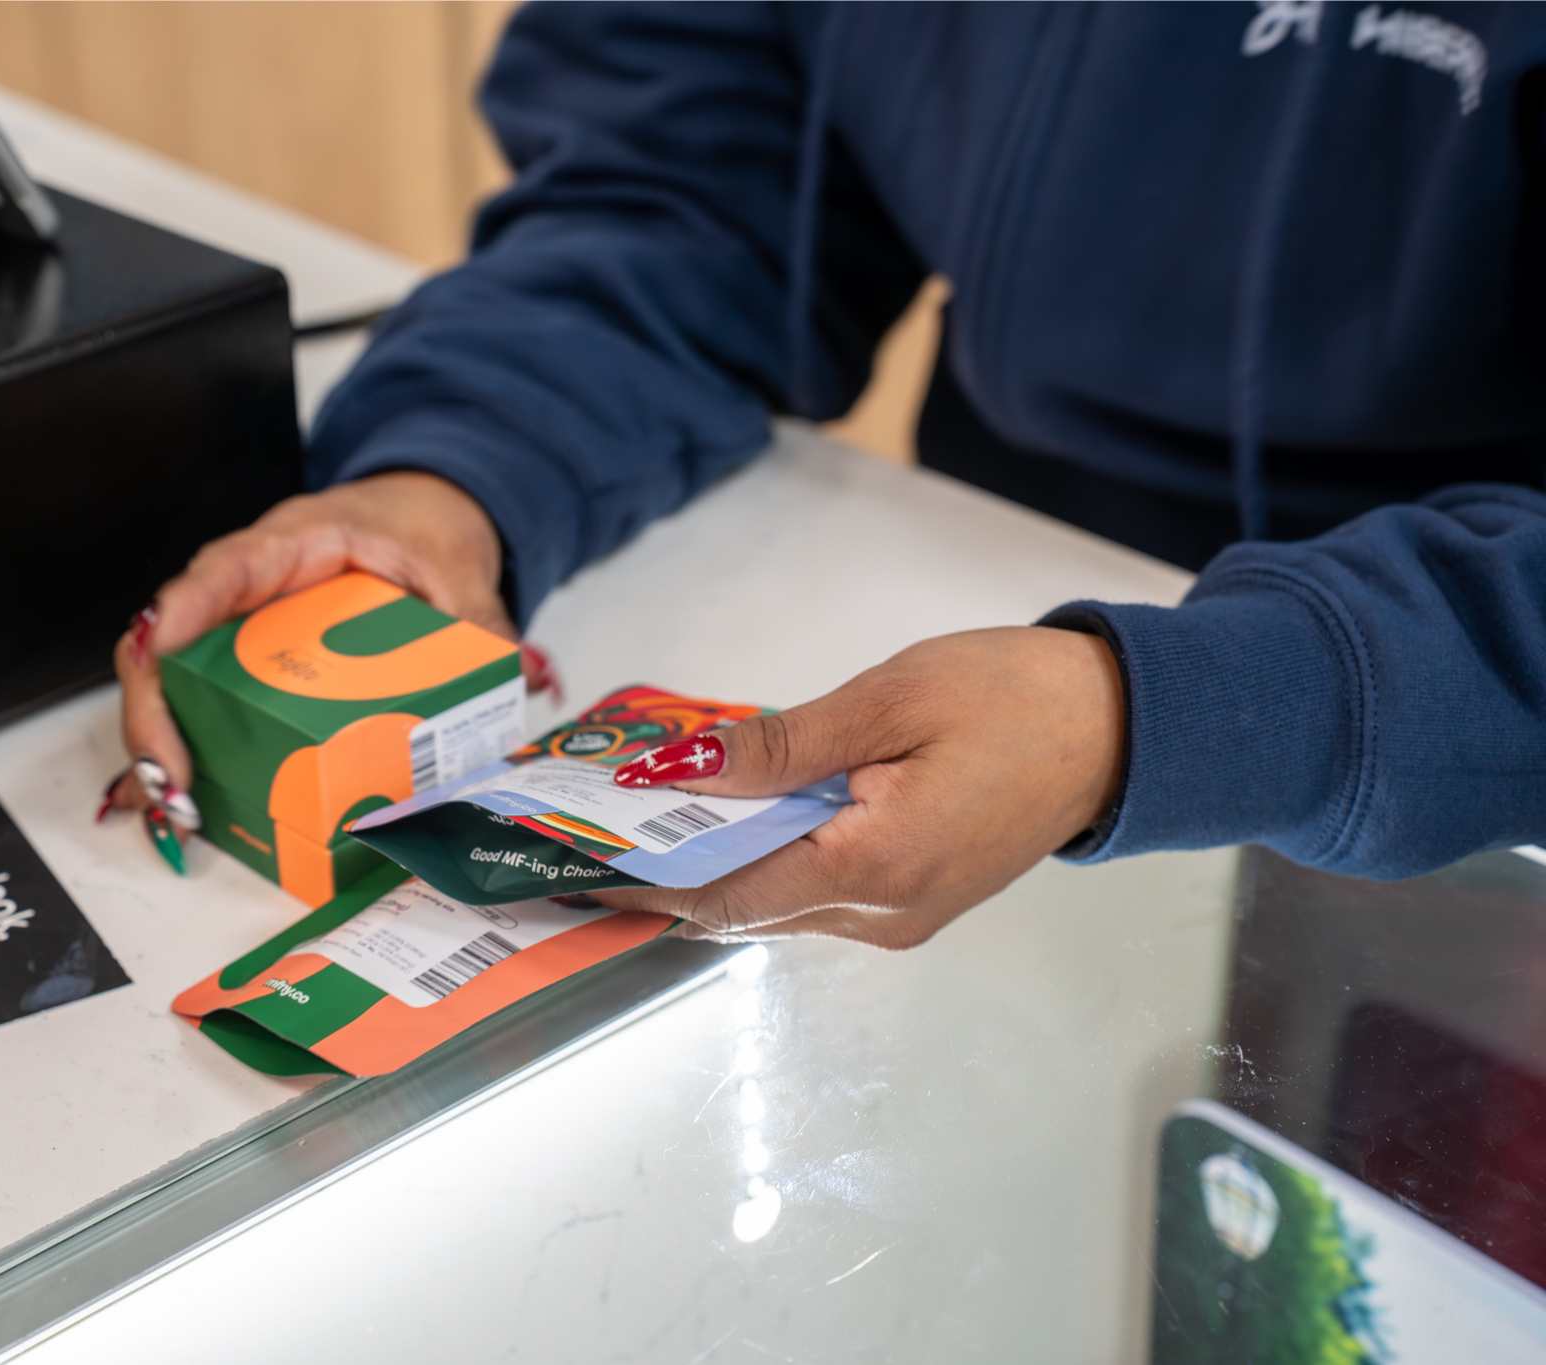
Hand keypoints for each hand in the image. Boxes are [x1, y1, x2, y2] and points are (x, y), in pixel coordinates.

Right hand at [106, 471, 550, 818]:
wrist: (418, 519)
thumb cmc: (416, 529)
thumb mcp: (456, 567)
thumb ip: (479, 617)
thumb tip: (514, 671)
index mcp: (295, 541)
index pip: (228, 565)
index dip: (188, 606)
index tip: (161, 648)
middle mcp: (250, 585)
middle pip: (171, 638)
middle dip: (156, 711)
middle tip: (170, 779)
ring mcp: (240, 627)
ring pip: (172, 678)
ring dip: (161, 744)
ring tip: (176, 809)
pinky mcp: (245, 665)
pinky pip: (200, 704)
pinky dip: (187, 752)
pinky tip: (188, 807)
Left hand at [596, 627, 1125, 947]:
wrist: (1118, 730)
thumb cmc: (1010, 699)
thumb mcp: (886, 701)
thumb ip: (780, 746)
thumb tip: (683, 772)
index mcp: (874, 868)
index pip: (725, 894)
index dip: (643, 881)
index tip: (574, 863)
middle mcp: (882, 916)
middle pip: (742, 909)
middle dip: (663, 875)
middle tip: (589, 834)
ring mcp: (900, 920)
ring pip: (775, 906)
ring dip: (709, 868)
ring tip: (640, 821)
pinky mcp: (912, 904)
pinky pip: (812, 894)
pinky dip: (761, 861)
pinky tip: (728, 818)